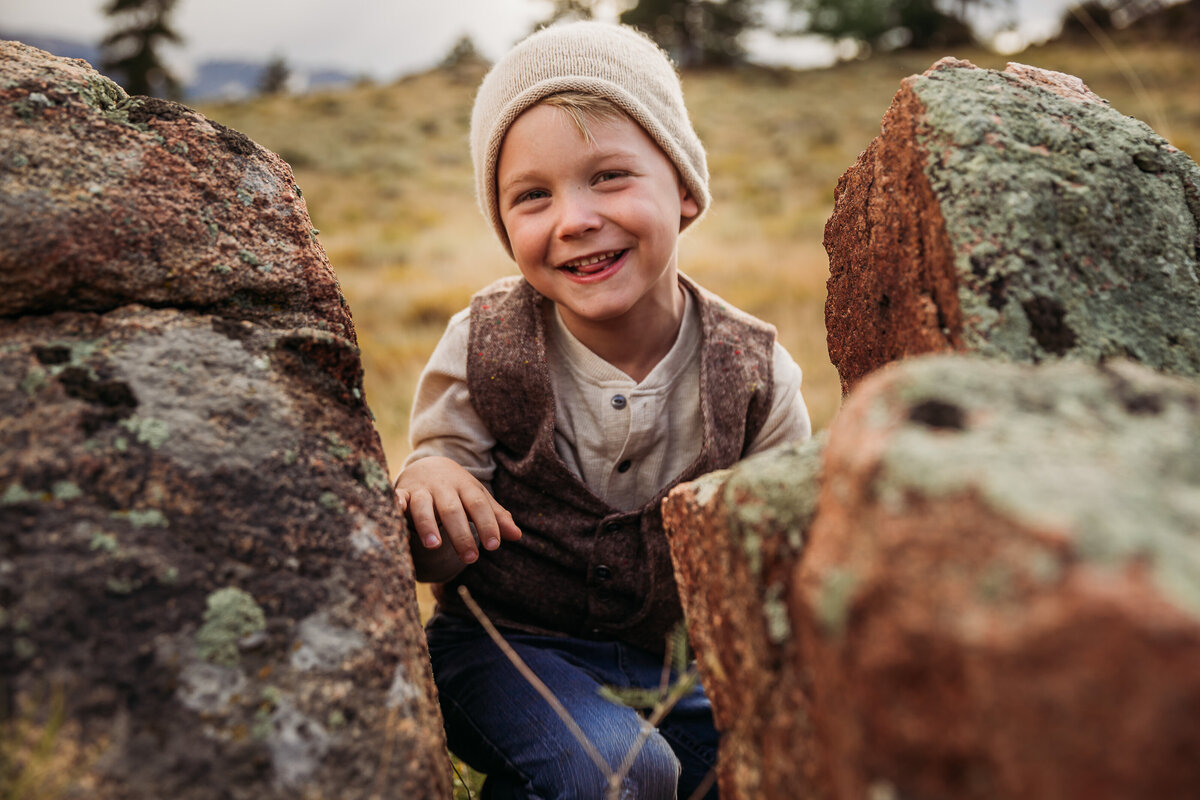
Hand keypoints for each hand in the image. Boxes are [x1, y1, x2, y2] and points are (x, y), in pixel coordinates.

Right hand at [393, 457, 520, 576]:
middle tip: (471, 558)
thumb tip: (517, 535)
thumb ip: (496, 517)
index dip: (486, 524)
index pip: (478, 505)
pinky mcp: (402, 493)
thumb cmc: (458, 490)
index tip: (493, 546)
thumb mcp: (478, 498)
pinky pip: (397, 498)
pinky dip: (396, 504)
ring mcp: (421, 490)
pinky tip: (398, 513)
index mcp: (466, 487)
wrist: (428, 464)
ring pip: (423, 506)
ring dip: (427, 524)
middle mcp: (443, 487)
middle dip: (461, 534)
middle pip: (452, 510)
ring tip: (434, 546)